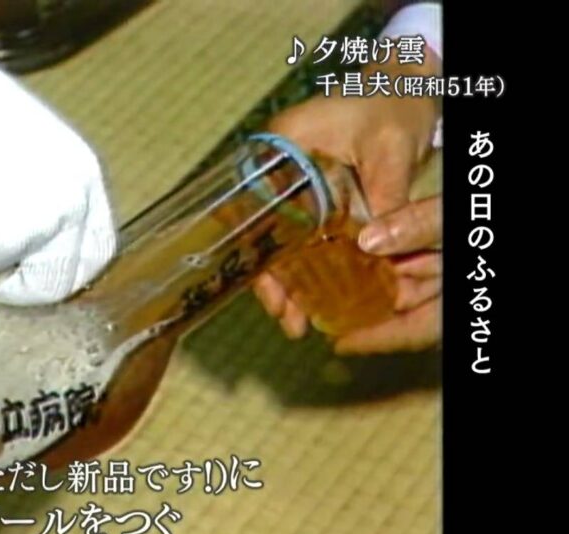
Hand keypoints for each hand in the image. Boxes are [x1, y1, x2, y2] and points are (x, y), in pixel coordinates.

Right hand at [0, 2, 117, 306]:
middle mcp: (71, 192)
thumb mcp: (12, 147)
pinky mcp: (2, 232)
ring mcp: (42, 214)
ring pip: (21, 283)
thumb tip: (40, 244)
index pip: (97, 244)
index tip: (36, 280)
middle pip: (68, 275)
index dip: (64, 269)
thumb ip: (36, 193)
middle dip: (27, 277)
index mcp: (78, 170)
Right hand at [254, 54, 441, 353]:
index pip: (253, 208)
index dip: (259, 256)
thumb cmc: (393, 105)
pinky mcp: (314, 195)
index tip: (272, 294)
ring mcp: (294, 182)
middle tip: (288, 321)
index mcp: (282, 145)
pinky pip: (305, 236)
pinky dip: (311, 266)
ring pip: (282, 241)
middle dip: (273, 281)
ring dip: (290, 281)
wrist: (405, 86)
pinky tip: (317, 298)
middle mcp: (278, 166)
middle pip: (263, 232)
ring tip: (297, 323)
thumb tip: (373, 247)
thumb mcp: (390, 150)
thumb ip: (383, 195)